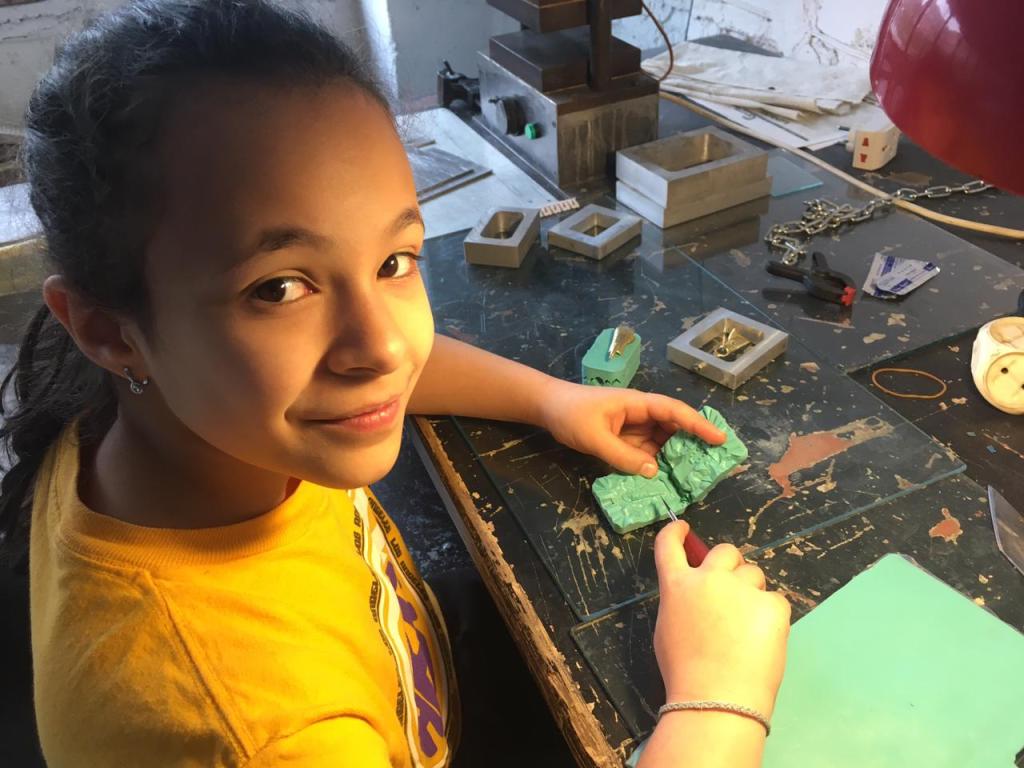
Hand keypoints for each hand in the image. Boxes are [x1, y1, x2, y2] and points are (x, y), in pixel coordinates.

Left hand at [538, 381, 725, 476]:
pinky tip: (665, 479)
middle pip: (674, 427)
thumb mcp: (595, 437)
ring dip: (676, 457)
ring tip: (694, 477)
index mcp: (637, 404)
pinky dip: (657, 463)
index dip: (698, 425)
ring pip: (662, 441)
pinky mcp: (624, 439)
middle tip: (714, 464)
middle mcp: (640, 414)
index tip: (719, 439)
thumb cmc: (570, 414)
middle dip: (694, 443)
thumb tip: (653, 471)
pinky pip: (646, 451)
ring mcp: (633, 427)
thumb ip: (623, 456)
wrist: (547, 408)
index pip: (674, 412)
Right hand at [653, 521, 790, 719]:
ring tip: (747, 626)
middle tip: (731, 589)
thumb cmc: (685, 672)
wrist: (717, 698)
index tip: (683, 529)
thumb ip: (682, 603)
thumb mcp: (668, 630)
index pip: (670, 545)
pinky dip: (770, 616)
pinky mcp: (773, 604)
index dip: (676, 533)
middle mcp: (709, 578)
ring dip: (750, 590)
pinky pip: (774, 601)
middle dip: (729, 565)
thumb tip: (697, 597)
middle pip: (724, 551)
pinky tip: (762, 640)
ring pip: (753, 574)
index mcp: (677, 585)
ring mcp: (742, 589)